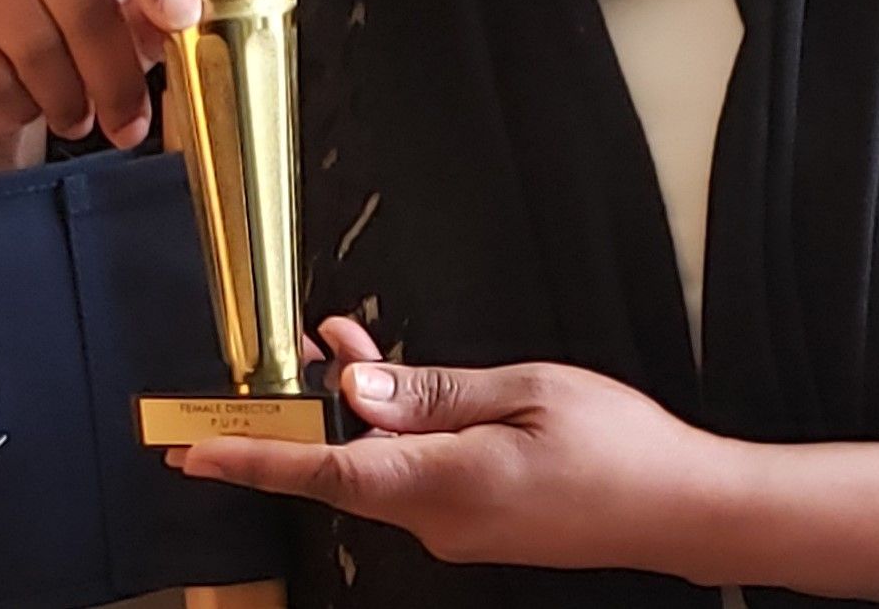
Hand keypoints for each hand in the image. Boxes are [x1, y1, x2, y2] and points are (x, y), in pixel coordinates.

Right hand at [0, 0, 202, 166]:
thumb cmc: (58, 0)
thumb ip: (149, 3)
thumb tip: (181, 27)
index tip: (181, 17)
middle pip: (85, 7)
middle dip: (116, 79)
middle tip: (130, 124)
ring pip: (36, 50)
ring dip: (66, 101)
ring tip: (77, 117)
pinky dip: (18, 106)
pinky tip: (28, 102)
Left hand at [179, 338, 732, 576]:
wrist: (679, 509)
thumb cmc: (619, 446)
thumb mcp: (527, 390)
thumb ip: (435, 391)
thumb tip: (359, 385)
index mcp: (446, 485)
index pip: (327, 470)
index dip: (257, 456)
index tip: (200, 449)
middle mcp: (439, 521)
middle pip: (347, 463)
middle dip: (311, 408)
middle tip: (291, 349)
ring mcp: (457, 531)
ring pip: (380, 467)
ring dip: (359, 412)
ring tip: (351, 346)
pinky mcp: (477, 527)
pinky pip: (414, 478)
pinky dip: (396, 433)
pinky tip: (407, 394)